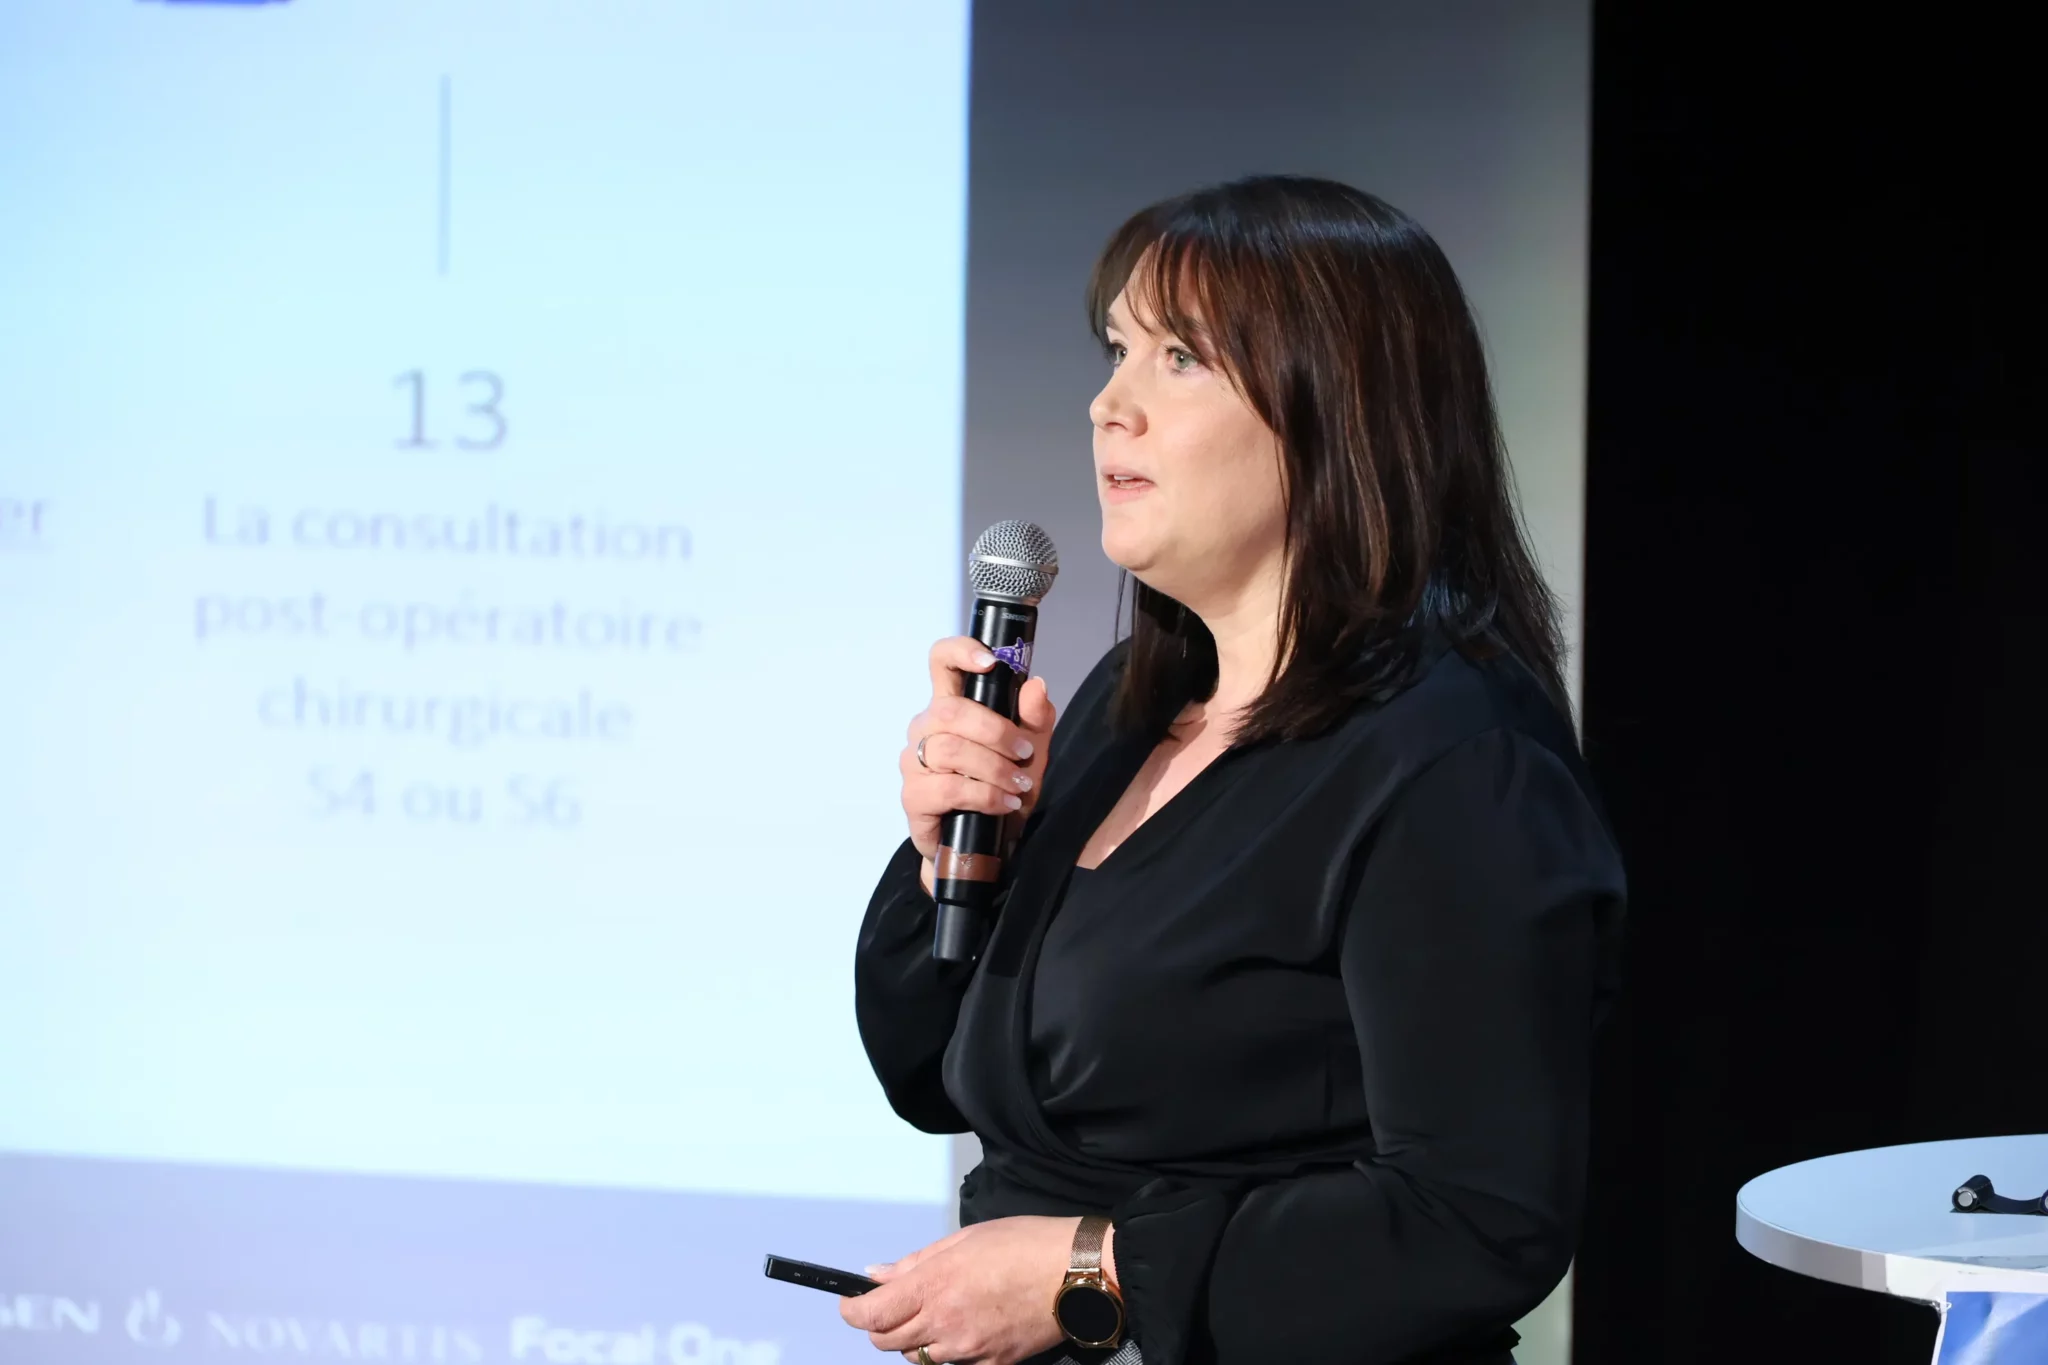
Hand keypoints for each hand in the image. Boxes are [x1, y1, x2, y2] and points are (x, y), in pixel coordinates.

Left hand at [839, 1215, 1083, 1364]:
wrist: (1075, 1273)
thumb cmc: (1023, 1244)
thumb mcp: (964, 1239)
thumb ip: (915, 1262)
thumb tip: (877, 1276)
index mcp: (934, 1286)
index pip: (871, 1315)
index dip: (852, 1311)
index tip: (851, 1303)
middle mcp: (944, 1323)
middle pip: (887, 1343)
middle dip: (881, 1326)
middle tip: (893, 1306)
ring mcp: (968, 1350)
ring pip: (919, 1358)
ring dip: (916, 1340)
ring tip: (936, 1315)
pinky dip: (950, 1352)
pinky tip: (966, 1328)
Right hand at [901, 637, 1057, 884]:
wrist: (986, 848)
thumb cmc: (1002, 790)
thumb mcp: (1031, 754)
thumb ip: (1035, 721)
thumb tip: (1036, 685)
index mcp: (952, 705)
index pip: (941, 661)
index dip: (959, 651)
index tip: (990, 662)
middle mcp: (926, 727)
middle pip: (950, 711)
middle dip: (997, 732)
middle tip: (1025, 754)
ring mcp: (914, 761)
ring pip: (950, 750)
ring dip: (994, 768)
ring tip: (1019, 785)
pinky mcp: (913, 796)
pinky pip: (948, 788)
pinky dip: (984, 795)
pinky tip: (1003, 804)